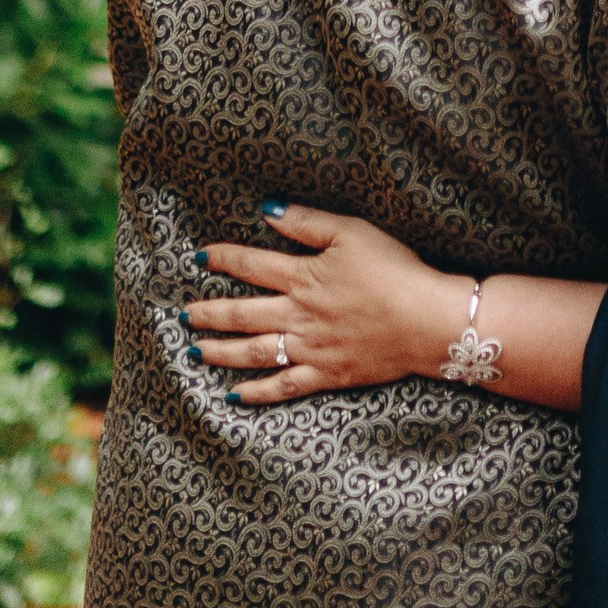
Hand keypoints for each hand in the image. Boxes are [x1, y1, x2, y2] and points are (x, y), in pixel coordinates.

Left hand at [185, 203, 470, 406]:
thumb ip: (306, 222)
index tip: (198, 257)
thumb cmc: (393, 269)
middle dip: (209, 312)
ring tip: (195, 351)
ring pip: (253, 352)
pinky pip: (283, 387)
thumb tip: (268, 210)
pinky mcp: (326, 374)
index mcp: (304, 277)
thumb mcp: (352, 232)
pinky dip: (257, 393)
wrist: (425, 320)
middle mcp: (298, 315)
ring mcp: (310, 349)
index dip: (223, 258)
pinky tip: (234, 396)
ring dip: (220, 352)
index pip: (251, 265)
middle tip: (182, 314)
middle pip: (243, 314)